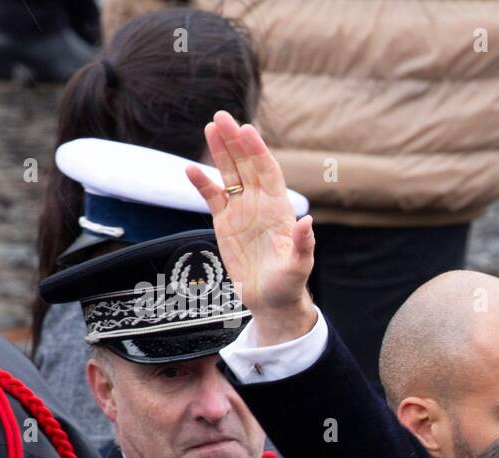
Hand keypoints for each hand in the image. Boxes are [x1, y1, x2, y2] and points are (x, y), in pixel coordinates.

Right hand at [186, 111, 316, 345]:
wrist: (271, 300)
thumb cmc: (289, 284)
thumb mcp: (299, 267)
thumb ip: (303, 245)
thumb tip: (308, 222)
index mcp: (279, 209)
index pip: (268, 172)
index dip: (257, 151)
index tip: (246, 130)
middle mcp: (260, 204)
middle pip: (246, 165)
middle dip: (235, 141)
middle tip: (221, 116)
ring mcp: (242, 211)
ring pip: (229, 174)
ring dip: (220, 151)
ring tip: (210, 127)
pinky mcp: (225, 222)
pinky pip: (212, 197)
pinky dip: (202, 183)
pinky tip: (190, 168)